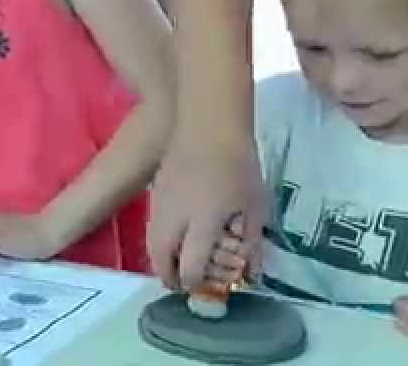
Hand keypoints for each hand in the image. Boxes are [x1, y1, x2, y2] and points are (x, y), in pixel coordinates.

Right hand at [148, 130, 270, 290]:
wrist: (208, 122)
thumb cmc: (238, 164)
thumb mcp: (255, 206)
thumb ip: (251, 242)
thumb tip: (251, 272)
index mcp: (201, 225)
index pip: (190, 269)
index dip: (199, 283)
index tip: (212, 285)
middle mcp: (174, 220)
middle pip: (161, 261)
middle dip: (173, 277)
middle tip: (188, 280)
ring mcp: (160, 206)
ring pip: (152, 244)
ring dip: (165, 258)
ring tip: (183, 259)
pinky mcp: (155, 194)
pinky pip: (153, 227)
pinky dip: (162, 239)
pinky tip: (179, 232)